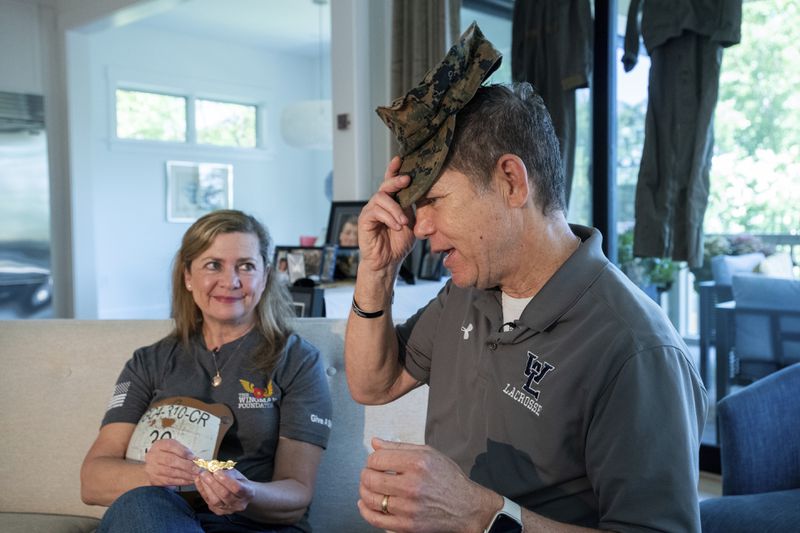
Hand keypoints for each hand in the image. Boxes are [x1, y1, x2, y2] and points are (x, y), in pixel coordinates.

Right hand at [143, 439, 200, 487]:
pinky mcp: (155, 479)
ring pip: (171, 472)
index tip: (193, 457)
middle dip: (186, 465)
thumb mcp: (174, 447)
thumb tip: (195, 459)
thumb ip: (184, 451)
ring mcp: (153, 468)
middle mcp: (153, 456)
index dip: (183, 452)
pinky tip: (189, 481)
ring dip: (185, 475)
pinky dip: (181, 481)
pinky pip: (169, 481)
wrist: (152, 465)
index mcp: (159, 445)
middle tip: (197, 469)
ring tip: (195, 476)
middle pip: (170, 460)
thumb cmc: (166, 454)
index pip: (171, 446)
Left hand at [195, 468, 254, 515]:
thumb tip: (214, 469)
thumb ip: (228, 472)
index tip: (216, 471)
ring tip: (201, 476)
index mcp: (248, 493)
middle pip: (225, 495)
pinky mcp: (219, 512)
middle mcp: (239, 504)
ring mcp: (229, 510)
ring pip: (215, 501)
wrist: (241, 496)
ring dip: (206, 487)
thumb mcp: (238, 474)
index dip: (226, 480)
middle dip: (213, 483)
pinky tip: (199, 482)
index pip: (237, 488)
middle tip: (204, 473)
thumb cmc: (239, 482)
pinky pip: (208, 502)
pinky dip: (202, 491)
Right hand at [357, 157, 416, 272]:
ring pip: (381, 198)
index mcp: (391, 202)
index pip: (391, 182)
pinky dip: (388, 218)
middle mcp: (379, 203)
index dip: (394, 170)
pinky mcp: (364, 220)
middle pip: (385, 185)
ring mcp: (370, 211)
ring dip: (395, 209)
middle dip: (396, 181)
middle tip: (407, 180)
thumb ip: (412, 208)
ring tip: (404, 223)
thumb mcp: (411, 222)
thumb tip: (423, 191)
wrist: (388, 262)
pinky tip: (396, 226)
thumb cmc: (399, 243)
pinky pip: (376, 212)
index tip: (400, 159)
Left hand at [357, 438, 501, 532]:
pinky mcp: (407, 525)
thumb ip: (399, 447)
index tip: (375, 462)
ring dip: (364, 492)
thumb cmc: (448, 479)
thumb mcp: (428, 453)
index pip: (377, 459)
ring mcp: (409, 507)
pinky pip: (376, 519)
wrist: (466, 507)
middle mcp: (412, 485)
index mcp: (417, 463)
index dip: (372, 459)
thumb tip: (375, 442)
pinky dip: (365, 511)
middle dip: (365, 475)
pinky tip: (365, 505)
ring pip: (370, 499)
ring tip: (368, 488)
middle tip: (369, 474)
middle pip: (370, 479)